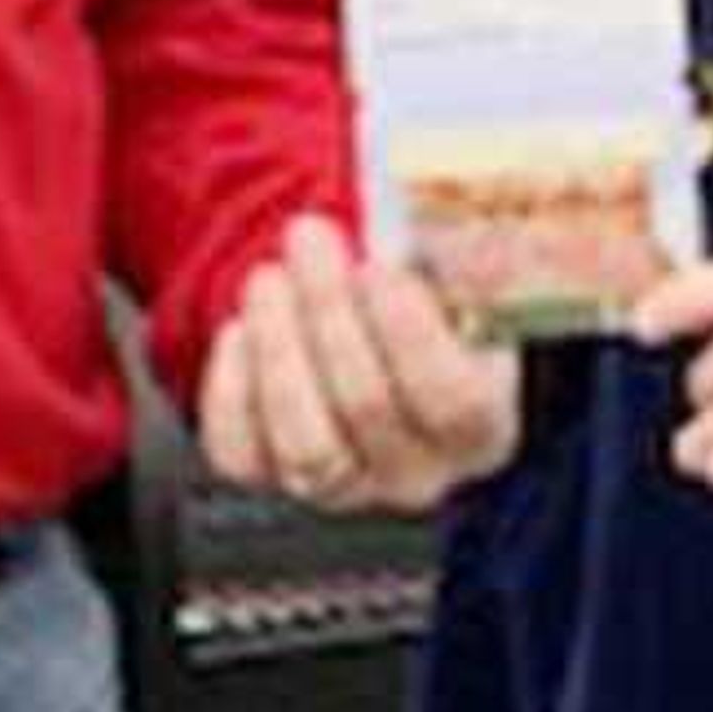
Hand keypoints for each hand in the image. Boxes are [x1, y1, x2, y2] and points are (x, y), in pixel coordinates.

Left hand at [201, 212, 522, 511]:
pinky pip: (240, 451)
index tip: (375, 268)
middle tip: (309, 237)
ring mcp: (342, 487)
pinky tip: (241, 328)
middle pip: (369, 407)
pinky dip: (232, 386)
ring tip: (269, 278)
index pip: (453, 401)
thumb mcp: (455, 279)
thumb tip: (434, 225)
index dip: (409, 334)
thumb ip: (456, 259)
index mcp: (481, 430)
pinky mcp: (270, 478)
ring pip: (305, 442)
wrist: (366, 338)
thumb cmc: (420, 303)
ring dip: (279, 346)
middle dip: (330, 311)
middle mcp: (416, 474)